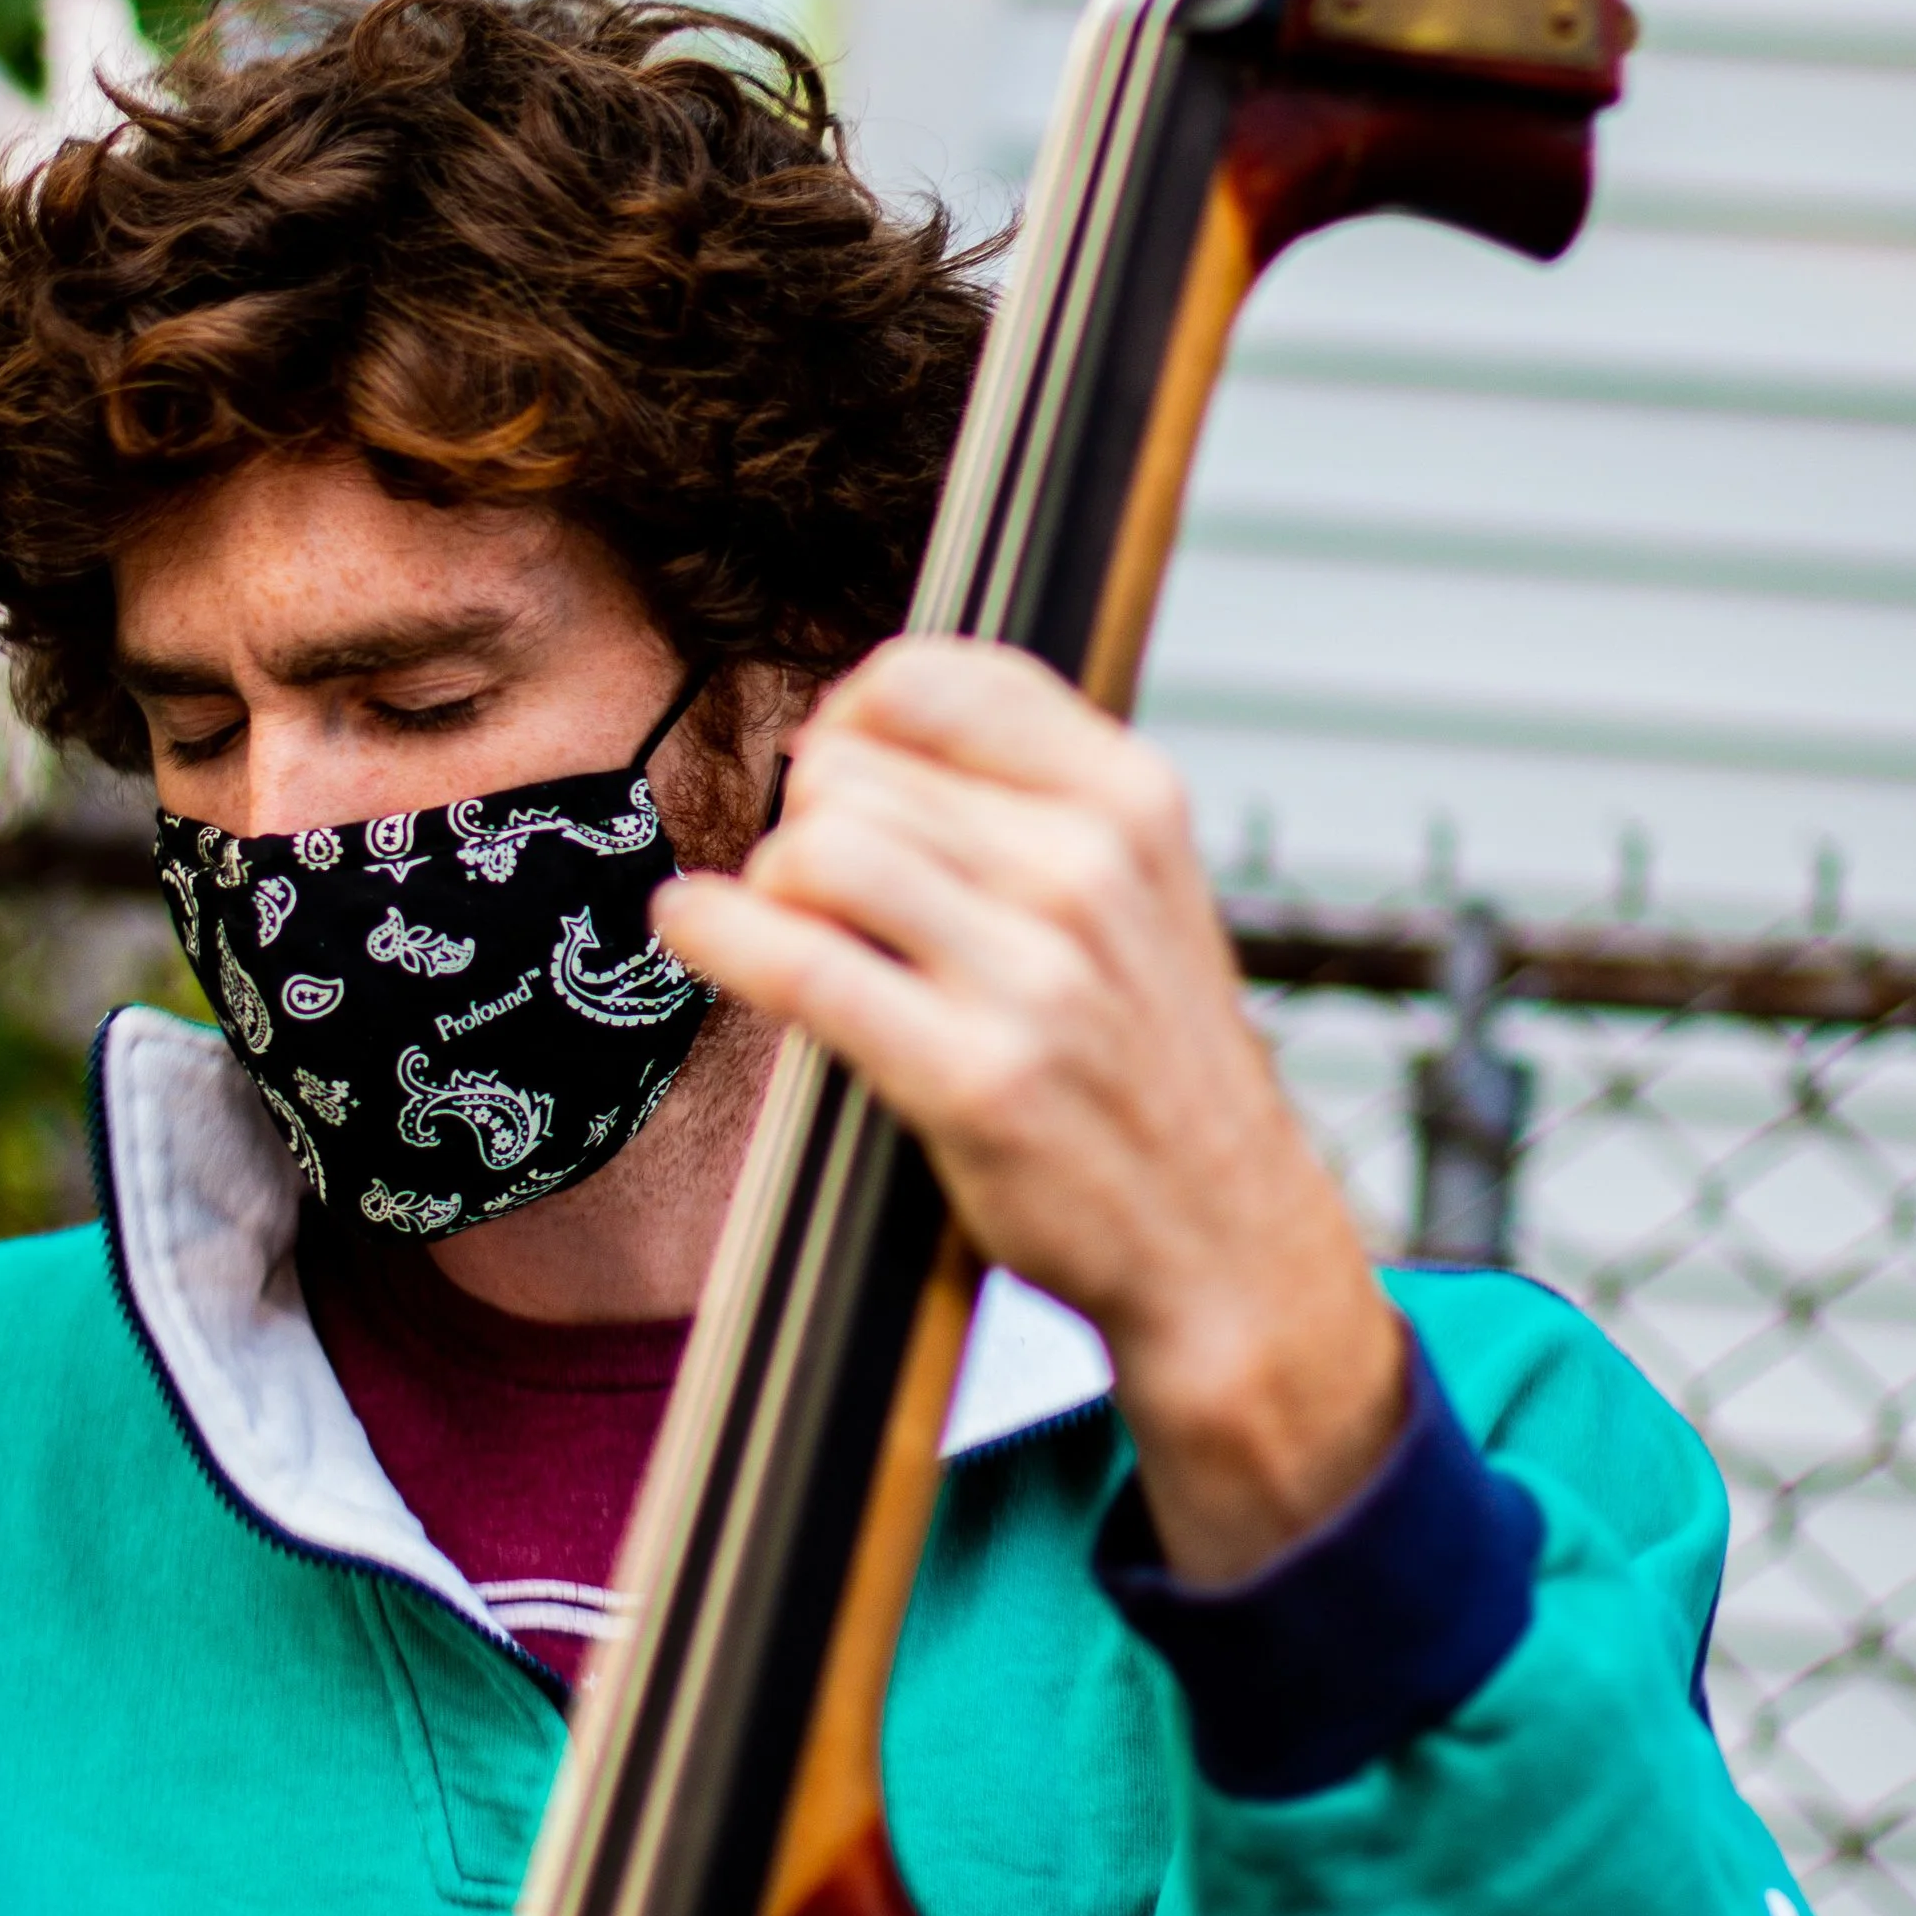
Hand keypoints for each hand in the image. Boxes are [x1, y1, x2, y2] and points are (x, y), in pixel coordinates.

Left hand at [650, 639, 1406, 1584]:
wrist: (1224, 1237)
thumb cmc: (1148, 1054)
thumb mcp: (1139, 880)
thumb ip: (1024, 788)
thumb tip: (846, 719)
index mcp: (1132, 796)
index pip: (933, 678)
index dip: (850, 711)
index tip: (833, 758)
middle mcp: (1092, 867)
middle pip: (853, 768)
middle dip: (808, 816)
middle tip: (821, 885)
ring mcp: (1039, 974)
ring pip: (818, 850)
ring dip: (774, 885)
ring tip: (795, 927)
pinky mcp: (979, 1077)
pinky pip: (803, 967)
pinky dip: (721, 937)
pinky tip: (692, 928)